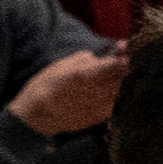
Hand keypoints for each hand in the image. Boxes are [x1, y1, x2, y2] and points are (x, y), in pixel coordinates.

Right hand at [8, 48, 125, 135]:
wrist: (39, 115)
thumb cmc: (47, 85)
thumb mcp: (63, 64)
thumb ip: (88, 59)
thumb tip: (107, 54)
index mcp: (86, 75)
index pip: (117, 65)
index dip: (122, 55)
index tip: (123, 47)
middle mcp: (97, 91)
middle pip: (122, 76)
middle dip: (120, 67)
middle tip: (115, 59)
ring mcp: (102, 106)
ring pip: (120, 88)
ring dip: (116, 81)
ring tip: (100, 78)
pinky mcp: (103, 116)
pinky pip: (114, 100)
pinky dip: (111, 94)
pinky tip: (98, 91)